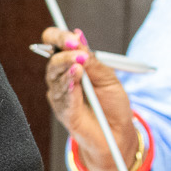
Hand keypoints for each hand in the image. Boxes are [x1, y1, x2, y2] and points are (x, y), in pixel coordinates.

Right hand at [41, 27, 144, 170]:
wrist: (117, 134)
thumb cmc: (112, 105)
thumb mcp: (108, 77)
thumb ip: (93, 61)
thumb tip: (78, 37)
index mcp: (71, 66)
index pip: (54, 45)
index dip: (59, 37)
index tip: (72, 36)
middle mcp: (61, 79)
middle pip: (52, 59)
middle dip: (63, 51)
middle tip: (75, 47)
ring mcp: (60, 96)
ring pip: (54, 77)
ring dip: (66, 66)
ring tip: (79, 62)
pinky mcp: (63, 112)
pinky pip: (62, 97)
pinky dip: (68, 86)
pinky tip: (75, 78)